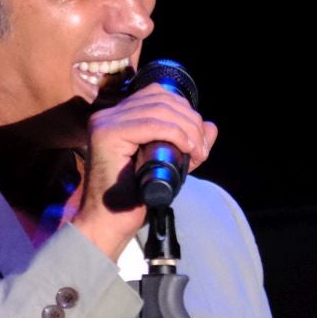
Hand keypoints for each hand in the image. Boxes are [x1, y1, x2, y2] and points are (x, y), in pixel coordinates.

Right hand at [68, 83, 216, 258]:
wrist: (109, 223)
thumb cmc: (134, 197)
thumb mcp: (170, 164)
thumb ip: (189, 143)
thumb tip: (211, 126)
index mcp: (117, 116)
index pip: (156, 94)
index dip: (184, 110)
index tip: (200, 139)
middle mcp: (107, 114)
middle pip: (159, 98)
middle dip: (190, 120)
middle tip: (202, 148)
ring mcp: (104, 122)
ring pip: (158, 110)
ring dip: (187, 129)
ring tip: (198, 152)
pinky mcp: (107, 135)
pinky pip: (150, 124)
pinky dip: (175, 133)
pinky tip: (187, 148)